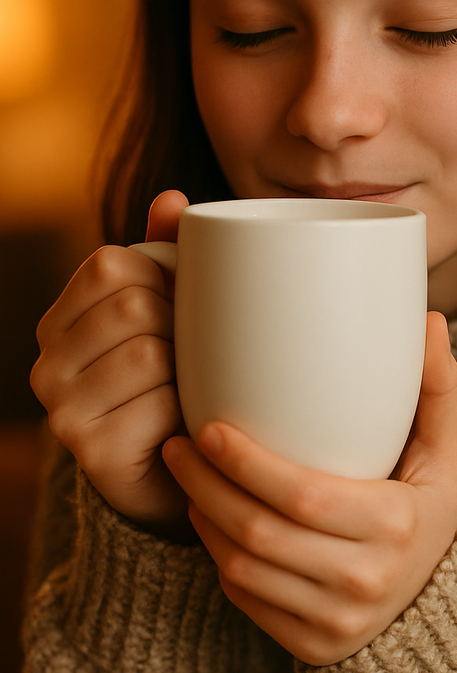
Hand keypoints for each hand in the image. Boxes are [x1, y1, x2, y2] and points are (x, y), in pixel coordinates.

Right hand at [31, 190, 193, 536]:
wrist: (171, 473)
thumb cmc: (173, 380)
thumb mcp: (169, 312)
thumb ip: (167, 254)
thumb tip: (171, 199)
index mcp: (60, 319)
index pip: (111, 264)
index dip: (164, 278)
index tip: (183, 305)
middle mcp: (46, 362)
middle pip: (134, 306)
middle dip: (180, 326)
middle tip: (194, 354)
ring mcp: (61, 409)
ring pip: (148, 352)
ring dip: (186, 370)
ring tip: (189, 387)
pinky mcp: (91, 451)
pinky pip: (158, 404)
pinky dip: (186, 409)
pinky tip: (185, 420)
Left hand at [162, 312, 456, 664]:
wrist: (440, 610)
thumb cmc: (430, 513)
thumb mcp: (446, 454)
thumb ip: (437, 389)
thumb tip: (431, 320)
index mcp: (395, 526)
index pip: (304, 497)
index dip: (249, 466)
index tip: (211, 429)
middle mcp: (364, 580)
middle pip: (261, 534)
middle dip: (207, 487)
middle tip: (179, 446)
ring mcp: (335, 620)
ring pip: (243, 569)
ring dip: (203, 520)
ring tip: (186, 477)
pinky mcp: (311, 646)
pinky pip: (245, 599)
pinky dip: (219, 557)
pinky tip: (209, 520)